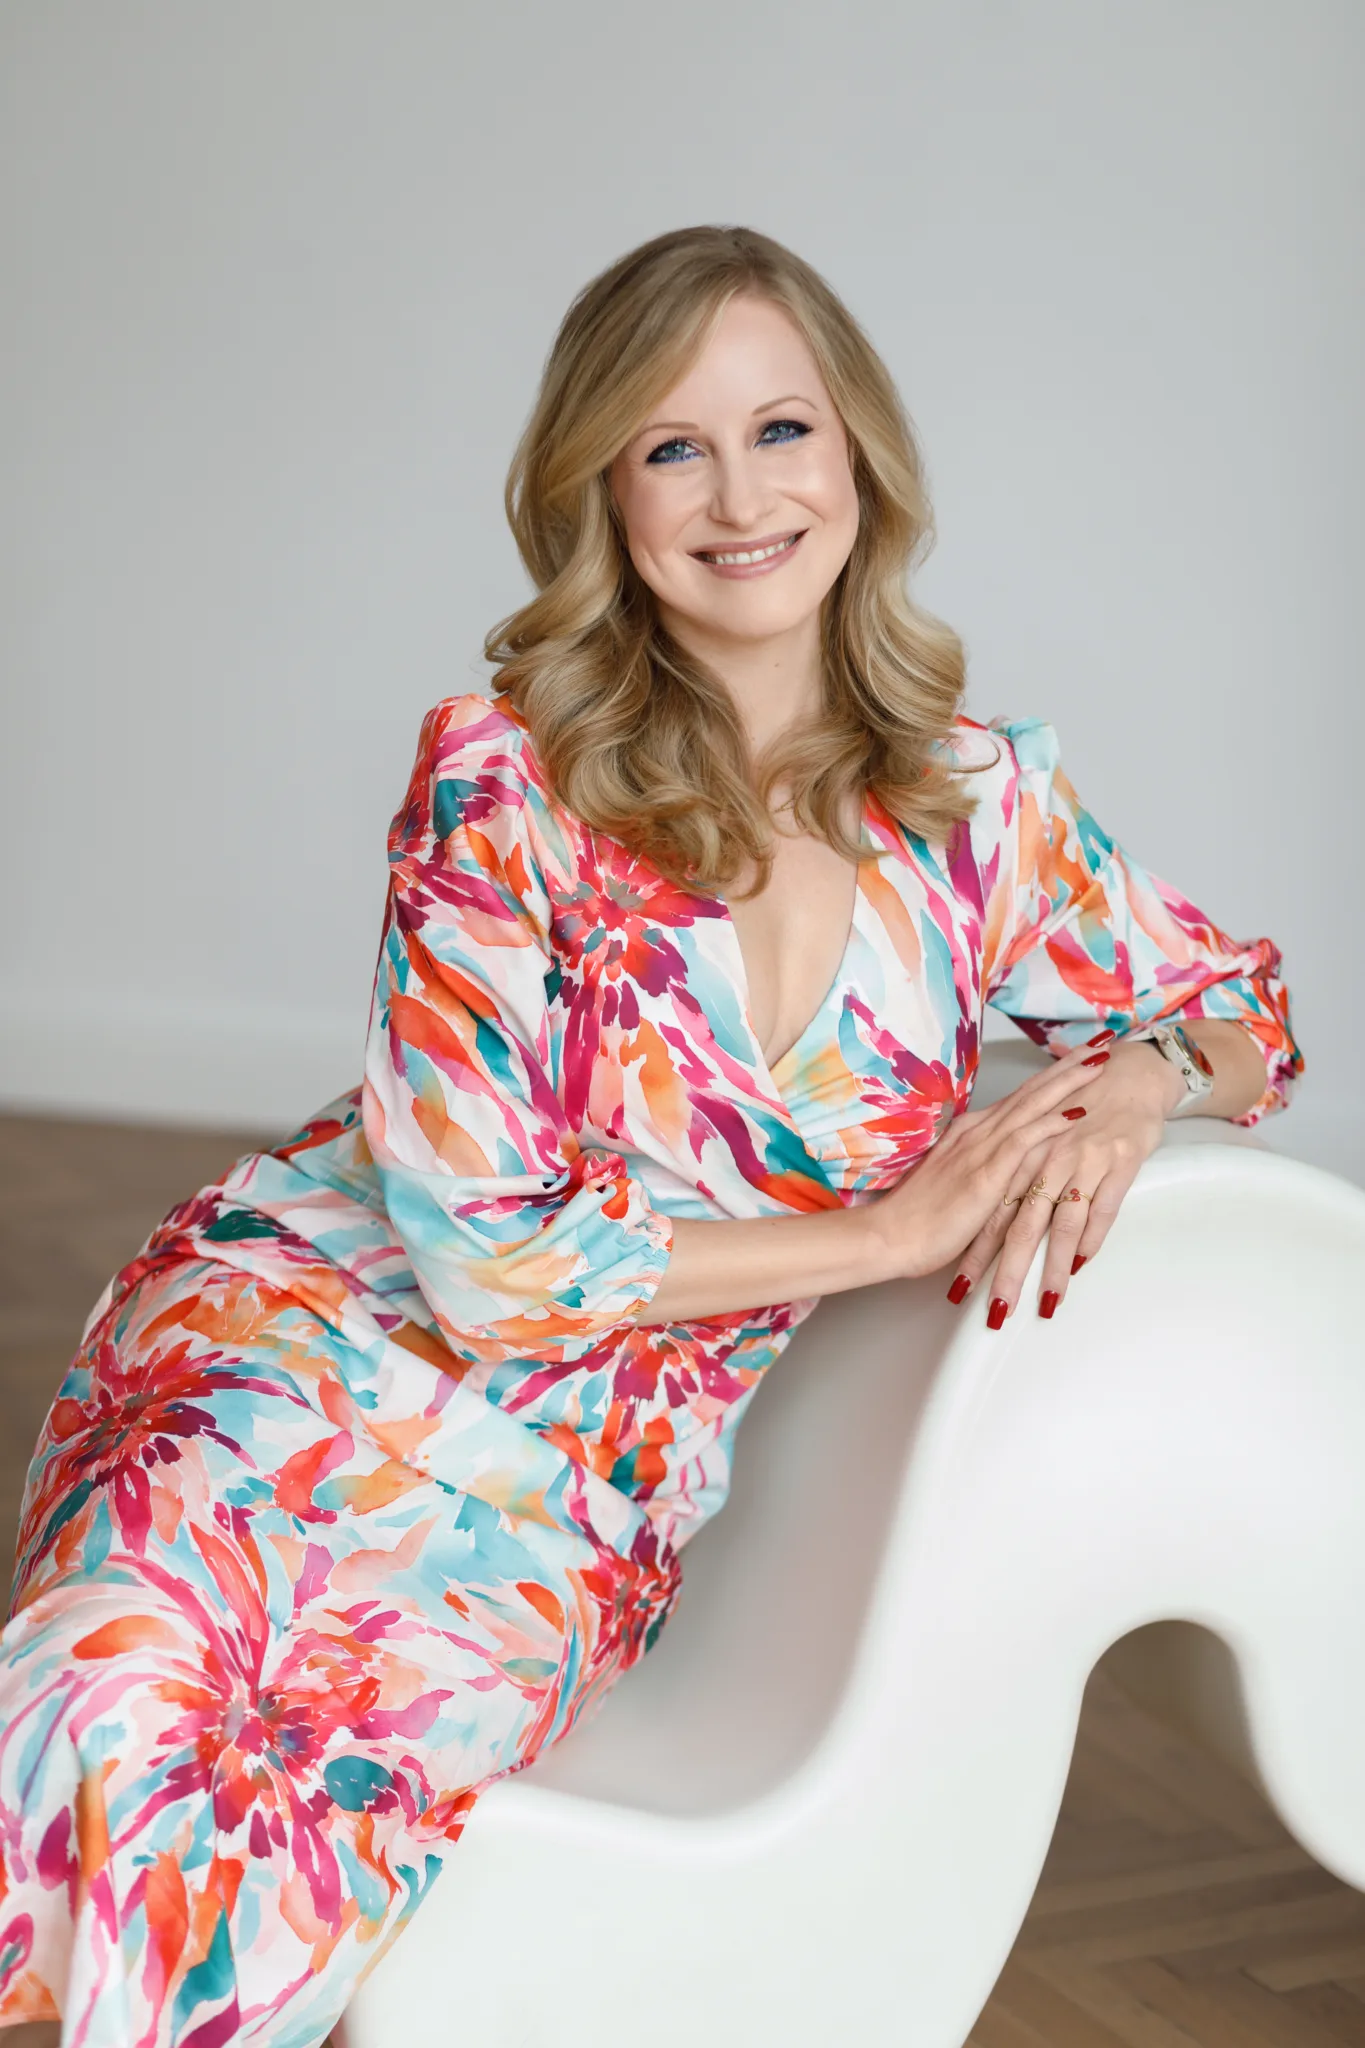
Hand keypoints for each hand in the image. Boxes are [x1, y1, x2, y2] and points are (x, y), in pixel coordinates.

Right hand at [864, 1034, 1114, 1283]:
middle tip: (1102, 1043)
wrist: (891, 1236)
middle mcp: (979, 1131)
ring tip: (1099, 1062)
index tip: (1080, 1057)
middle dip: (1069, 1066)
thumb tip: (1006, 1167)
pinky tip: (1077, 1111)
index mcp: (972, 1132)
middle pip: (1032, 1091)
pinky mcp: (985, 1174)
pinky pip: (1024, 1141)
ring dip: (1068, 1083)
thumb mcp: (957, 1183)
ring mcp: (981, 1149)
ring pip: (1033, 1106)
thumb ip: (983, 1169)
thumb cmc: (921, 1217)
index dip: (1053, 1075)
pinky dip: (1052, 1123)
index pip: (1021, 1095)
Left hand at [946, 1036, 1183, 1325]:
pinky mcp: (1118, 1161)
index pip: (991, 1214)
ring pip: (1061, 1223)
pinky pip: (1103, 1208)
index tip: (960, 1290)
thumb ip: (1019, 1177)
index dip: (975, 1253)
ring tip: (1046, 1302)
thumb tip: (996, 1225)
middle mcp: (1045, 1159)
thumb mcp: (1041, 1139)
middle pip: (1020, 1225)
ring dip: (1052, 1266)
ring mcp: (1082, 1160)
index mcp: (1020, 1154)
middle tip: (996, 1310)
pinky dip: (1092, 1238)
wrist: (1131, 1074)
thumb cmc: (1082, 1108)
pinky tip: (1082, 1264)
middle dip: (1006, 1272)